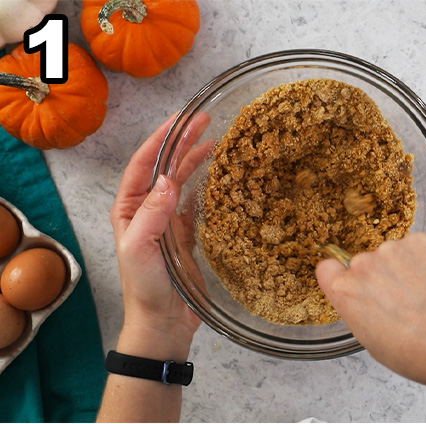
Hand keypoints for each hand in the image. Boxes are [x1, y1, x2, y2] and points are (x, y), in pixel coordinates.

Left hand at [100, 114, 209, 422]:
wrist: (162, 323)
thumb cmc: (145, 288)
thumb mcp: (142, 249)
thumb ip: (153, 214)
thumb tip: (168, 179)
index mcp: (130, 209)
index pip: (144, 164)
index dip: (161, 139)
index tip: (180, 119)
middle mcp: (147, 210)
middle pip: (165, 167)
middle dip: (183, 141)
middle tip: (205, 120)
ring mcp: (167, 222)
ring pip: (181, 181)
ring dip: (196, 159)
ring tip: (216, 139)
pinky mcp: (186, 236)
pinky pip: (197, 202)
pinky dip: (208, 185)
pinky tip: (221, 174)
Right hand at [315, 234, 425, 384]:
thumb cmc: (416, 352)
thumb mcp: (370, 340)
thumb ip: (359, 310)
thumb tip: (368, 302)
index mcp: (345, 291)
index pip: (328, 269)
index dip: (342, 278)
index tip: (355, 286)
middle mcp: (365, 264)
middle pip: (364, 263)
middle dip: (378, 276)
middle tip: (401, 300)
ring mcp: (394, 249)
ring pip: (393, 254)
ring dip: (404, 266)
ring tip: (424, 295)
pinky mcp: (424, 242)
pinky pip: (418, 246)